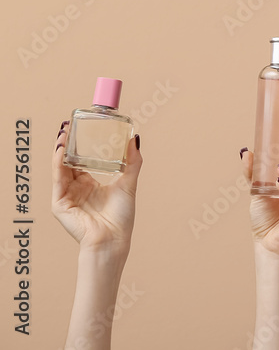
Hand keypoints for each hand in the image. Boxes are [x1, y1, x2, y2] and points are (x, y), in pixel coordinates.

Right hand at [52, 122, 141, 253]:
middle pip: (68, 162)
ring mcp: (67, 196)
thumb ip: (132, 161)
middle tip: (69, 125)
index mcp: (90, 184)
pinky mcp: (60, 204)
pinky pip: (58, 180)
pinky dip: (58, 164)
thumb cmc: (121, 216)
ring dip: (61, 150)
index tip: (81, 127)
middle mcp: (76, 189)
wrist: (113, 239)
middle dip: (67, 144)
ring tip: (64, 133)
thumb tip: (135, 138)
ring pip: (60, 168)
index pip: (80, 160)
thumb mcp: (128, 182)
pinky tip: (61, 150)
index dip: (79, 144)